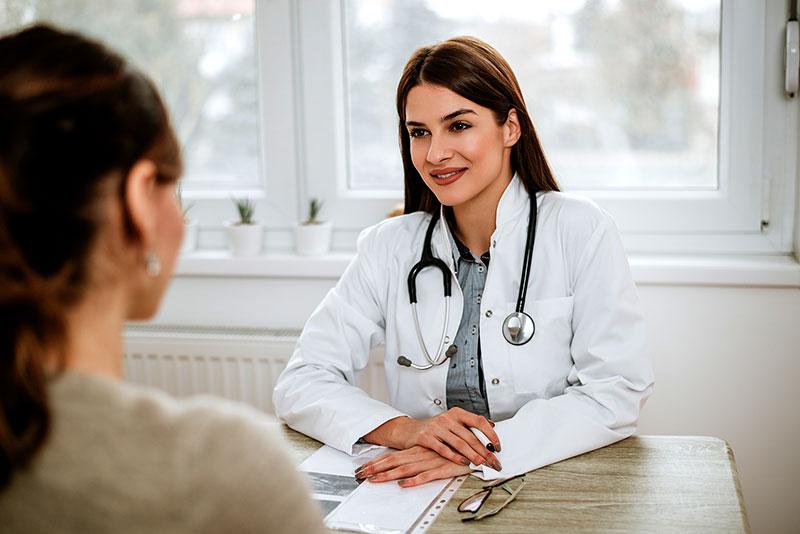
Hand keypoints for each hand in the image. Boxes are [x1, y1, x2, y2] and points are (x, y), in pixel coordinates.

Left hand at [355, 445, 470, 487]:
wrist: (475, 448)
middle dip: (376, 468)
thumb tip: (405, 467)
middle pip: (394, 461)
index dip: (377, 462)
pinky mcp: (442, 469)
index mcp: (418, 451)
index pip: (393, 456)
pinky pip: (426, 476)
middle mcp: (421, 455)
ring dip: (388, 475)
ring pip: (406, 469)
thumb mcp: (434, 453)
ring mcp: (430, 462)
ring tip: (374, 479)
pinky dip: (414, 480)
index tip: (364, 467)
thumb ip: (421, 457)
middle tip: (361, 473)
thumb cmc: (455, 451)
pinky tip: (404, 484)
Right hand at [363, 408, 501, 469]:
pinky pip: (443, 448)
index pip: (478, 421)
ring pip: (459, 443)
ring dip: (472, 455)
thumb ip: (470, 423)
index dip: (490, 434)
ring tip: (480, 463)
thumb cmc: (434, 428)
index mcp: (457, 413)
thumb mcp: (453, 421)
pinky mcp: (426, 437)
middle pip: (470, 436)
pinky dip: (454, 456)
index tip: (497, 446)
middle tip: (493, 461)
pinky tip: (463, 462)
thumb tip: (491, 425)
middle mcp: (447, 418)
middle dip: (484, 450)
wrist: (409, 430)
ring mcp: (436, 427)